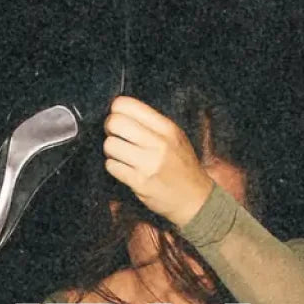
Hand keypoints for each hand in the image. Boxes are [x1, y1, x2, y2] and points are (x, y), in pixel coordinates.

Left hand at [103, 95, 212, 225]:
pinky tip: (123, 168)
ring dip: (111, 150)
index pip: (127, 105)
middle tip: (116, 136)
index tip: (119, 119)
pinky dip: (113, 166)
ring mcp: (148, 163)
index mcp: (167, 128)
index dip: (115, 111)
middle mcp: (158, 143)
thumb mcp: (175, 138)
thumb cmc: (182, 166)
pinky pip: (112, 166)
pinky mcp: (139, 182)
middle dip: (109, 129)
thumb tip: (120, 113)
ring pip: (110, 145)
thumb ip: (151, 124)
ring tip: (121, 154)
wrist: (194, 199)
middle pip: (115, 123)